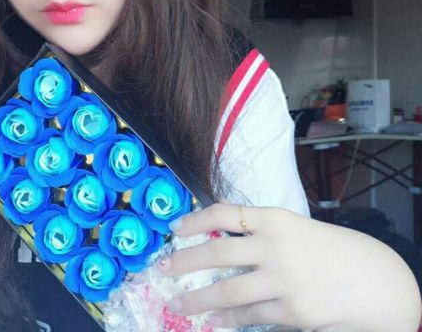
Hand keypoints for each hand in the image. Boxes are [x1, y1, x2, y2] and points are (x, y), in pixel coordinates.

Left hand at [157, 201, 421, 331]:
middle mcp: (274, 245)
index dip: (195, 220)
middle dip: (184, 262)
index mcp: (274, 218)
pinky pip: (251, 316)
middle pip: (217, 253)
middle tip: (162, 269)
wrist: (372, 279)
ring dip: (199, 299)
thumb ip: (258, 232)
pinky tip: (215, 322)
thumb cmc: (327, 249)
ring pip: (228, 291)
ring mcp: (282, 279)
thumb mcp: (292, 228)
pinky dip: (229, 320)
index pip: (224, 213)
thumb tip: (215, 241)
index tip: (174, 228)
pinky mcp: (292, 311)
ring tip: (180, 303)